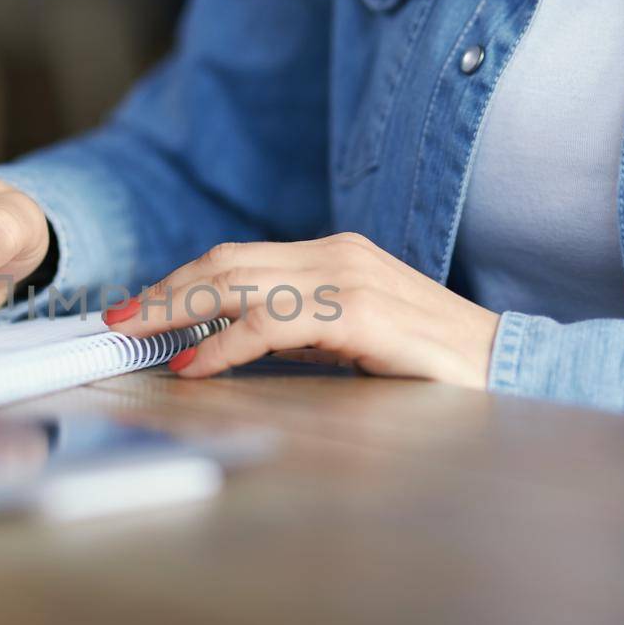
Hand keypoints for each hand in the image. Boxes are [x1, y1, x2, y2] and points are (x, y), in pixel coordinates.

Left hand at [107, 233, 500, 388]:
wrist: (508, 369)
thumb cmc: (431, 362)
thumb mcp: (351, 337)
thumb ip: (298, 329)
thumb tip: (231, 340)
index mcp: (333, 255)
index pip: (236, 259)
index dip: (179, 281)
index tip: (135, 308)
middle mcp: (336, 256)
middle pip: (225, 263)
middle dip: (162, 290)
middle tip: (115, 319)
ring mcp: (348, 279)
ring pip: (236, 282)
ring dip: (174, 309)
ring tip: (134, 336)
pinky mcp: (358, 313)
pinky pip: (269, 323)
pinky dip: (220, 343)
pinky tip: (193, 364)